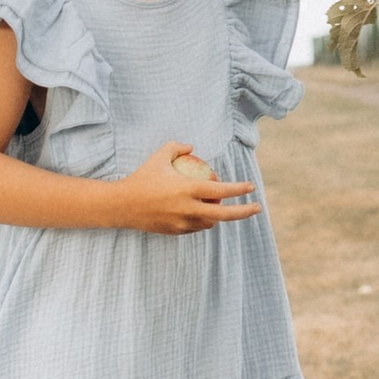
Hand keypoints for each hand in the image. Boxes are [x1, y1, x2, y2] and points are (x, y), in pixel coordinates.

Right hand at [111, 141, 258, 235]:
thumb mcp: (159, 156)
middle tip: (257, 207)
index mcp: (188, 190)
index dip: (239, 189)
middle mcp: (188, 209)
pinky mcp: (175, 232)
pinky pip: (195, 227)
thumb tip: (192, 146)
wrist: (122, 205)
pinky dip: (201, 220)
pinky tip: (199, 212)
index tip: (251, 187)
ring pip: (210, 222)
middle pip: (224, 214)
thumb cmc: (142, 177)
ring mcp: (182, 223)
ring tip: (217, 204)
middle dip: (245, 212)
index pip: (221, 191)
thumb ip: (177, 147)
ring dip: (218, 215)